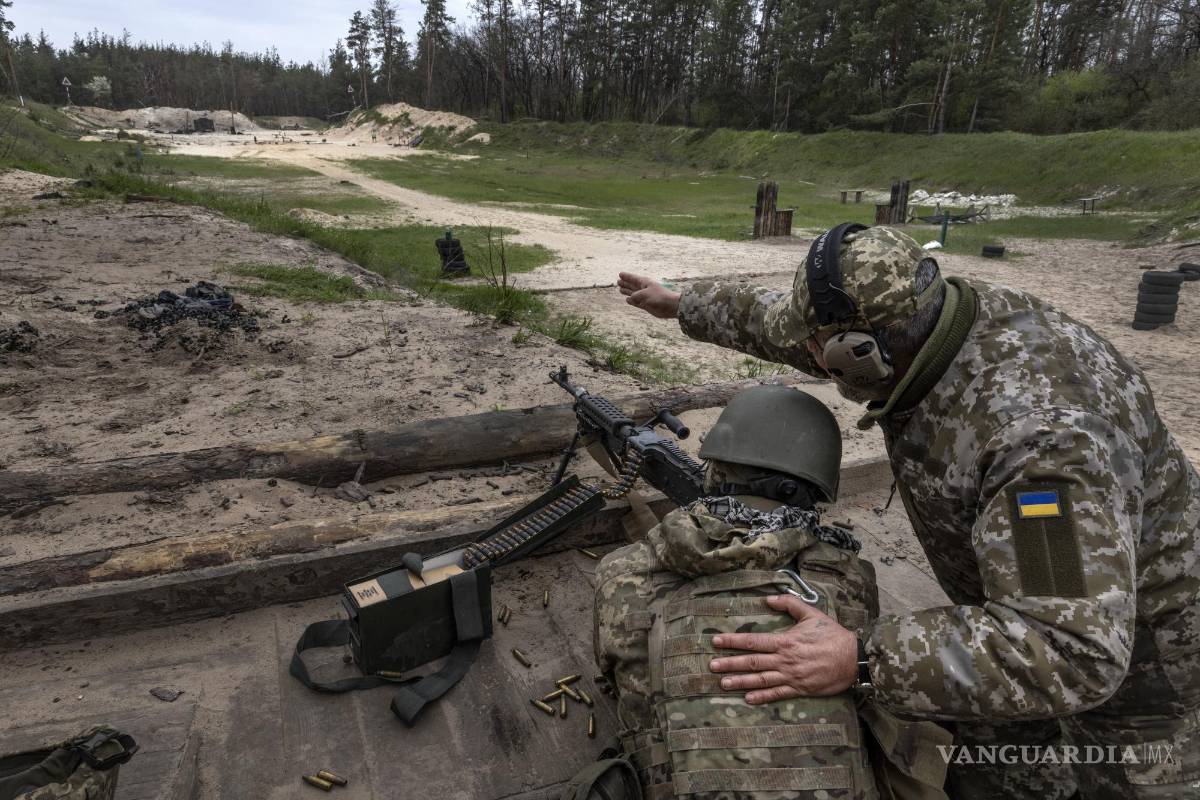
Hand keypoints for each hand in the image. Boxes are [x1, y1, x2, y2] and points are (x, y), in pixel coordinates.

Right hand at [618, 272, 679, 318]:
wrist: (670, 306)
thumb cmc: (659, 297)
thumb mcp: (644, 294)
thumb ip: (635, 295)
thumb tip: (629, 299)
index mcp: (645, 282)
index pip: (633, 278)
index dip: (626, 276)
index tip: (620, 274)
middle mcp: (644, 289)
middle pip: (632, 285)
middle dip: (625, 283)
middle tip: (618, 282)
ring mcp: (645, 297)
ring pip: (633, 293)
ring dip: (627, 291)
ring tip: (620, 289)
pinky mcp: (646, 305)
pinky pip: (636, 302)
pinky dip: (631, 301)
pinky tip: (627, 300)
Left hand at [708, 594, 858, 703]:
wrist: (853, 659)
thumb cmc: (832, 635)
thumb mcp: (811, 614)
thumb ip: (789, 604)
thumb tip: (769, 598)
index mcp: (785, 641)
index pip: (753, 641)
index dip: (732, 641)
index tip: (716, 641)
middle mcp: (784, 660)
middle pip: (752, 662)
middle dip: (730, 664)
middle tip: (711, 666)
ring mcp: (791, 676)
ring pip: (760, 680)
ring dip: (740, 682)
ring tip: (722, 684)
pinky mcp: (799, 689)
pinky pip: (777, 694)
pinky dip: (762, 697)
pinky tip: (748, 699)